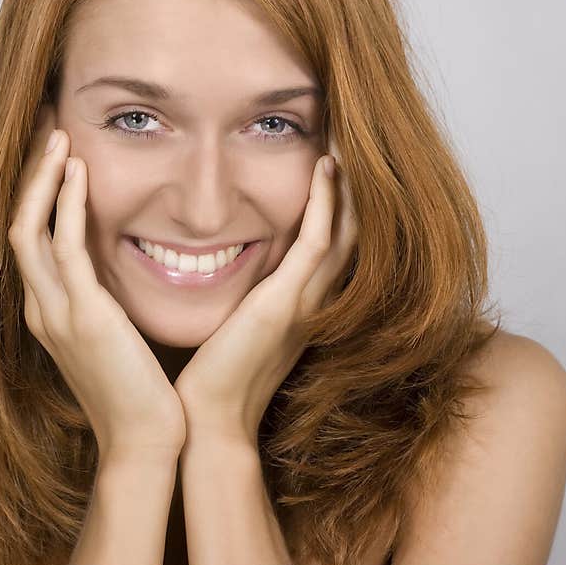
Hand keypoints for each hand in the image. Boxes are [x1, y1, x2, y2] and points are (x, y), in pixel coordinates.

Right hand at [8, 106, 185, 460]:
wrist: (144, 443)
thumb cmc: (138, 396)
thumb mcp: (114, 342)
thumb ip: (105, 306)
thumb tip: (119, 276)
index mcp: (50, 316)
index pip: (31, 244)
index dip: (37, 198)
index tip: (56, 160)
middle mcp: (43, 310)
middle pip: (18, 227)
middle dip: (30, 177)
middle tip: (48, 131)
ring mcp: (57, 313)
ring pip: (29, 229)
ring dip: (42, 179)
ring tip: (58, 136)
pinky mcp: (84, 316)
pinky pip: (64, 247)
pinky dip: (66, 205)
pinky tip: (78, 172)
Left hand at [174, 148, 356, 448]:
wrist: (208, 422)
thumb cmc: (215, 379)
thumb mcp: (238, 330)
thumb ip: (246, 300)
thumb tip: (223, 267)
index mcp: (303, 308)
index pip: (333, 247)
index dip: (341, 207)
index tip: (333, 166)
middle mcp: (314, 302)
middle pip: (352, 234)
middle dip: (356, 191)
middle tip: (353, 144)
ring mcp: (304, 302)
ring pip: (345, 232)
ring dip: (348, 187)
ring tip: (345, 142)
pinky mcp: (284, 303)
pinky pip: (318, 242)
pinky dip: (325, 203)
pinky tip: (324, 167)